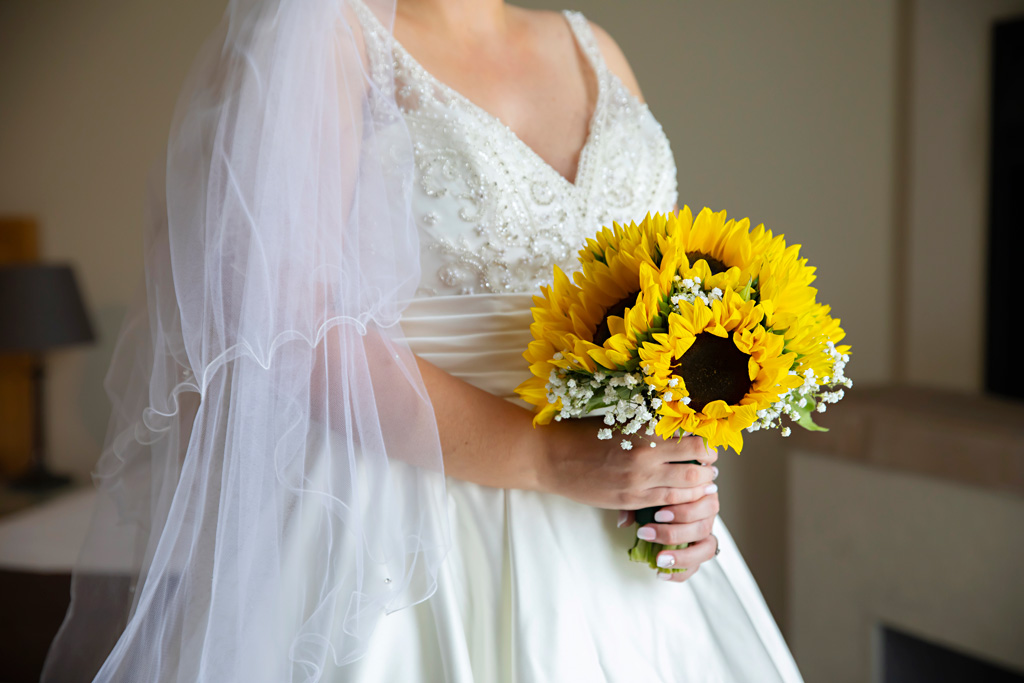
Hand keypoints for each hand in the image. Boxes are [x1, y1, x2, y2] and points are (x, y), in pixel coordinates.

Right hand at [536, 419, 718, 509]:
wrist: (550, 457)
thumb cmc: (581, 434)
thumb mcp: (618, 422)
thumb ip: (647, 428)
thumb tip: (676, 428)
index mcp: (643, 430)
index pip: (691, 438)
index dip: (706, 442)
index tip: (707, 442)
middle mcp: (645, 456)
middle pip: (696, 464)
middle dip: (709, 465)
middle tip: (711, 464)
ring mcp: (638, 481)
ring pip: (686, 488)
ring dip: (700, 486)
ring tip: (703, 482)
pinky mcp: (629, 500)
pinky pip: (666, 503)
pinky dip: (680, 501)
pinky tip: (682, 496)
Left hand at [622, 488, 720, 582]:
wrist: (661, 504)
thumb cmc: (659, 495)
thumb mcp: (649, 494)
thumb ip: (637, 503)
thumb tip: (623, 522)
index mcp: (701, 495)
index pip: (701, 503)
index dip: (681, 511)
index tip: (657, 515)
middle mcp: (708, 516)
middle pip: (703, 528)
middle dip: (674, 534)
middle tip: (648, 534)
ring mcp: (707, 535)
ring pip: (707, 549)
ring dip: (682, 556)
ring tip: (659, 560)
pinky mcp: (700, 553)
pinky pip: (697, 566)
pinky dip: (680, 572)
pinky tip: (661, 574)